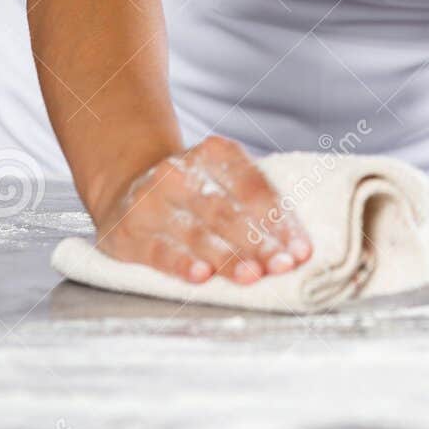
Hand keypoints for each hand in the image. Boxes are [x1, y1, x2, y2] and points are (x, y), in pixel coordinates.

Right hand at [93, 134, 312, 284]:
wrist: (127, 187)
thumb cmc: (193, 192)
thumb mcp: (222, 180)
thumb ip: (256, 203)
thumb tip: (295, 243)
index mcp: (213, 152)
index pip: (253, 187)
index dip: (279, 219)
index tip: (300, 249)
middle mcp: (179, 172)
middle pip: (227, 212)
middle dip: (259, 242)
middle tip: (283, 265)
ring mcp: (150, 202)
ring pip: (196, 233)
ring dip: (228, 257)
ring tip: (252, 275)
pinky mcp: (127, 233)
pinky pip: (159, 251)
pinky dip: (182, 264)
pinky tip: (202, 276)